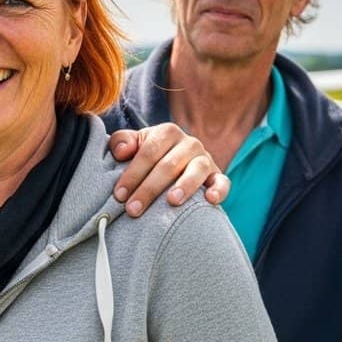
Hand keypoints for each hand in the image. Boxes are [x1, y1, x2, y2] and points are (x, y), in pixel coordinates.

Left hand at [108, 124, 228, 216]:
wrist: (174, 164)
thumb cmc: (147, 157)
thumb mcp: (132, 145)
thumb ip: (121, 142)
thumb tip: (122, 152)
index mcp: (167, 132)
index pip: (148, 152)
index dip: (132, 174)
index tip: (119, 195)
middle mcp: (189, 142)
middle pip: (168, 165)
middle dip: (149, 189)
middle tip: (133, 209)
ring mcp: (205, 158)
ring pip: (196, 170)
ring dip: (184, 186)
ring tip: (171, 202)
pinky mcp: (218, 175)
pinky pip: (222, 181)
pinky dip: (219, 190)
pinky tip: (210, 200)